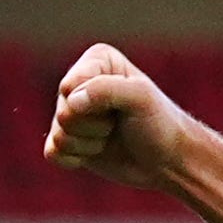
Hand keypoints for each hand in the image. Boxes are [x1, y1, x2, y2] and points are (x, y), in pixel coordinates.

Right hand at [44, 44, 189, 191]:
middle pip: (64, 112)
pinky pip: (53, 152)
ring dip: (90, 143)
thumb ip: (105, 90)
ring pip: (59, 134)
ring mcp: (72, 113)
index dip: (95, 105)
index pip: (71, 86)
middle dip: (94, 126)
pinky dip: (75, 158)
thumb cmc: (159, 124)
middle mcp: (79, 83)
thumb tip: (70, 100)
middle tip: (119, 124)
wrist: (169, 161)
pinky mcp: (68, 141)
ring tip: (112, 136)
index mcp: (96, 61)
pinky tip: (97, 152)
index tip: (124, 106)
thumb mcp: (140, 98)